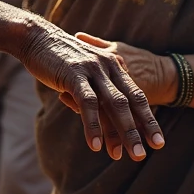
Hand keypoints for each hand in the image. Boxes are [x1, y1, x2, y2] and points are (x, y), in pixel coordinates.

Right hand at [19, 19, 165, 161]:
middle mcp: (108, 66)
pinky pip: (88, 103)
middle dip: (141, 129)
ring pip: (114, 104)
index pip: (137, 96)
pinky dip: (93, 126)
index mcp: (114, 65)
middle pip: (131, 101)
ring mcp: (92, 70)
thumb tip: (106, 119)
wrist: (37, 38)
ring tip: (129, 156)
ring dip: (124, 132)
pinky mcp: (74, 75)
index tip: (157, 143)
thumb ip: (98, 90)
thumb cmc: (60, 59)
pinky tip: (96, 146)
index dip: (148, 120)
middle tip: (146, 154)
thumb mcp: (85, 73)